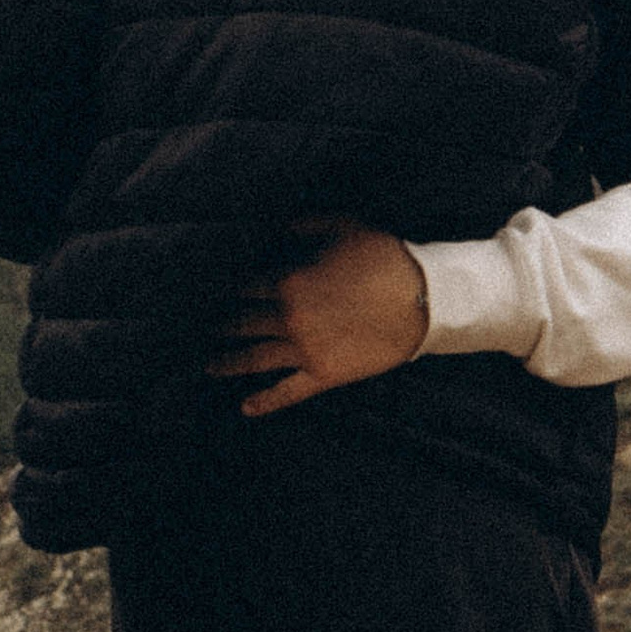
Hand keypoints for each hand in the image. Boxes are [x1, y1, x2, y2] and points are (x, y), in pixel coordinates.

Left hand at [212, 227, 428, 416]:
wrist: (423, 299)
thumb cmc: (383, 258)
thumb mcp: (343, 226)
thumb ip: (304, 224)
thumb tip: (276, 227)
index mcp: (287, 281)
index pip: (246, 285)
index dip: (231, 287)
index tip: (218, 291)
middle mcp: (287, 319)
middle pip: (242, 322)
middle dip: (222, 324)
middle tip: (207, 327)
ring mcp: (303, 351)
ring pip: (253, 358)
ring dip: (227, 362)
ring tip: (209, 365)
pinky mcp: (322, 375)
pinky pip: (286, 392)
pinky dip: (264, 402)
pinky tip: (245, 407)